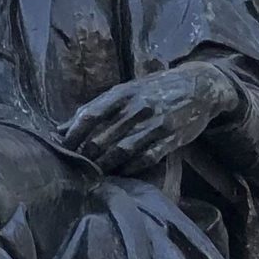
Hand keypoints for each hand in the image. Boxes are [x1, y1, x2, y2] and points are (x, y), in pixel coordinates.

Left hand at [63, 65, 238, 175]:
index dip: (73, 134)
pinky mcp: (172, 138)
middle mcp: (137, 108)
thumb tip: (59, 129)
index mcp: (122, 94)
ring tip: (96, 172)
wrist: (199, 86)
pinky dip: (131, 168)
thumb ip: (94, 109)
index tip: (63, 147)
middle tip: (79, 165)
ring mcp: (156, 123)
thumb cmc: (153, 89)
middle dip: (87, 155)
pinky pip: (147, 158)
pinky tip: (122, 172)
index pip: (89, 115)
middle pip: (102, 137)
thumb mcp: (124, 92)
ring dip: (106, 165)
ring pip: (122, 150)